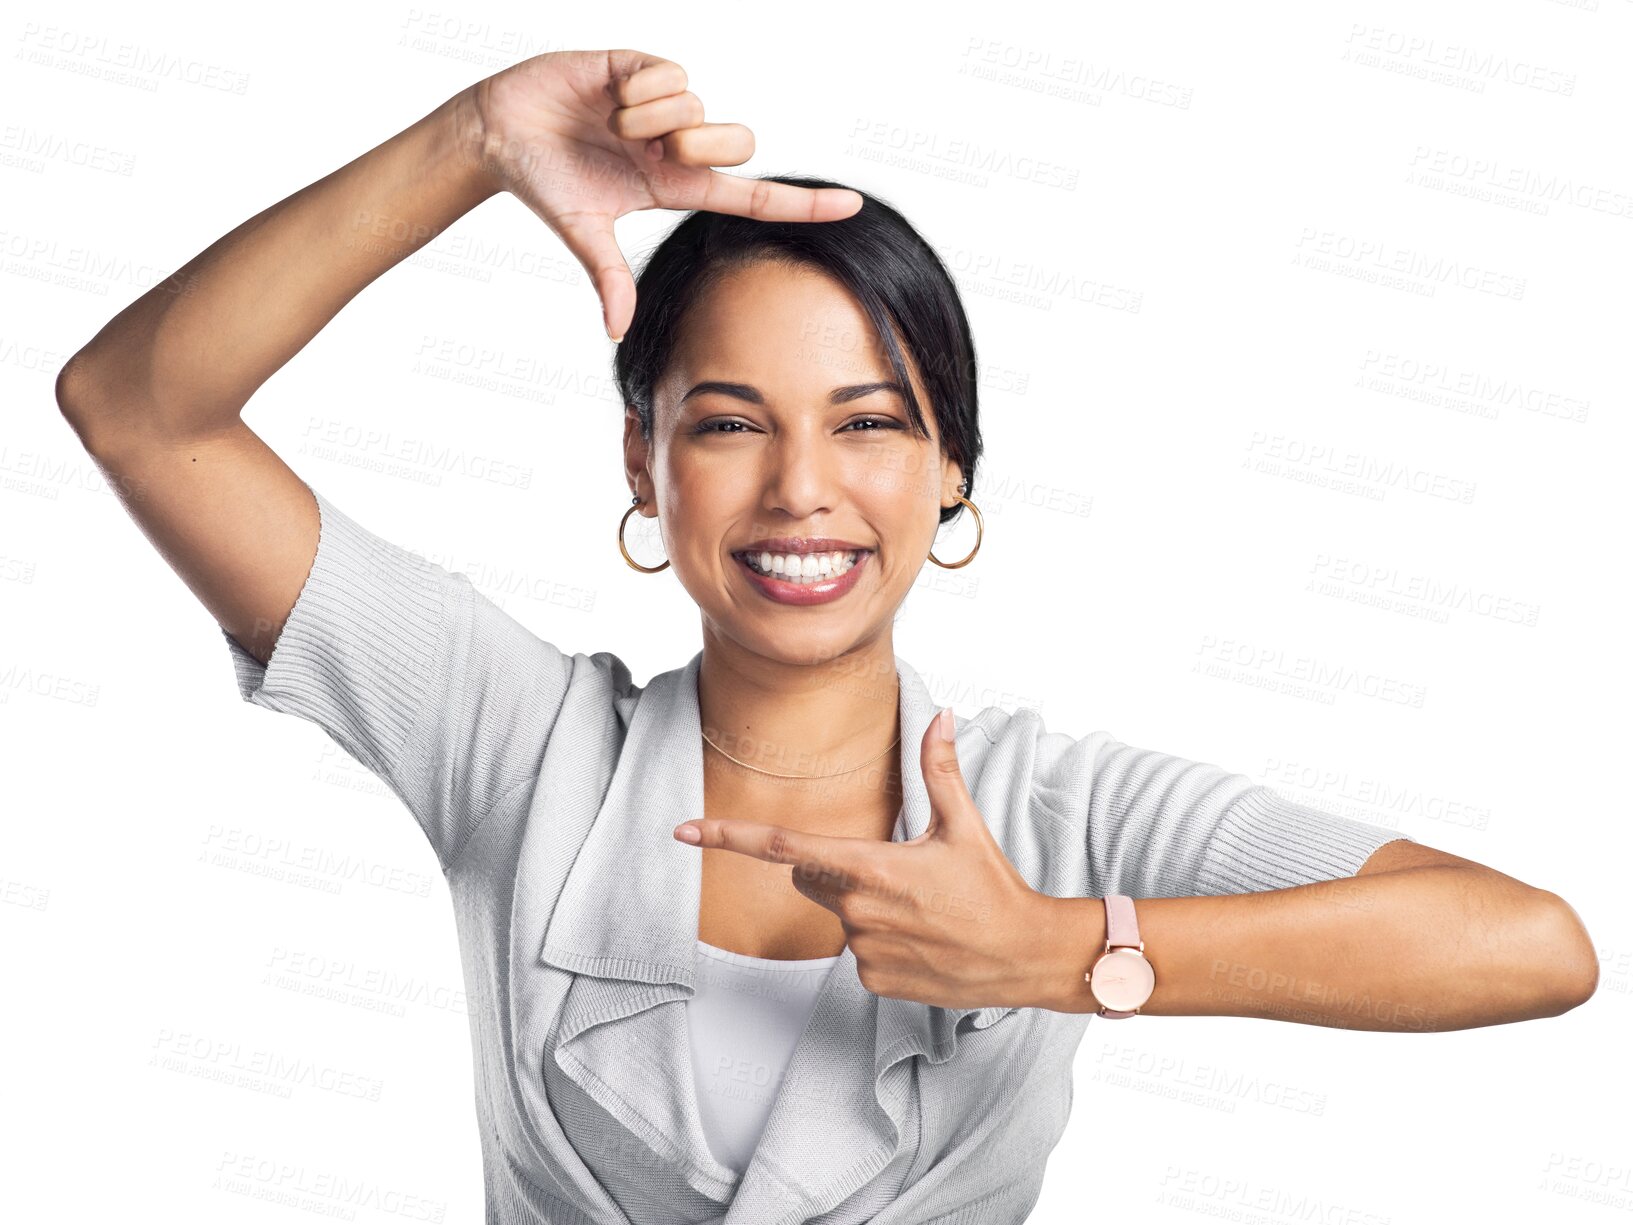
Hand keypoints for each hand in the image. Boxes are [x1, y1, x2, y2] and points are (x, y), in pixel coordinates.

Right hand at [463, 48, 863, 340]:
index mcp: (676, 186)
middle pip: (739, 143)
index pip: (754, 197)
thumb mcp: (582, 232)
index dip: (802, 202)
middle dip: (701, 146)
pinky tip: (608, 93)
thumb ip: (606, 276)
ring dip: (652, 120)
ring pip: (700, 107)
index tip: (854, 204)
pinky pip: (670, 74)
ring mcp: (665, 107)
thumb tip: (617, 330)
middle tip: (655, 150)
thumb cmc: (545, 183)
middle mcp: (679, 146)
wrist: (499, 134)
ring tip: (612, 123)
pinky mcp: (641, 67)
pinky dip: (637, 88)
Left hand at [673, 708, 1063, 1011]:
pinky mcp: (872, 981)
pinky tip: (923, 940)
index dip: (727, 836)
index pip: (781, 847)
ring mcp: (862, 950)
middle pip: (810, 877)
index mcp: (869, 866)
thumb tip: (942, 715)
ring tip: (922, 910)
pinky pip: (857, 951)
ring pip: (838, 915)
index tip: (681, 829)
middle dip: (835, 867)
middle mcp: (857, 910)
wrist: (1026, 955)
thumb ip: (939, 770)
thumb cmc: (994, 887)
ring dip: (864, 906)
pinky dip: (880, 941)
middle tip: (897, 869)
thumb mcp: (964, 825)